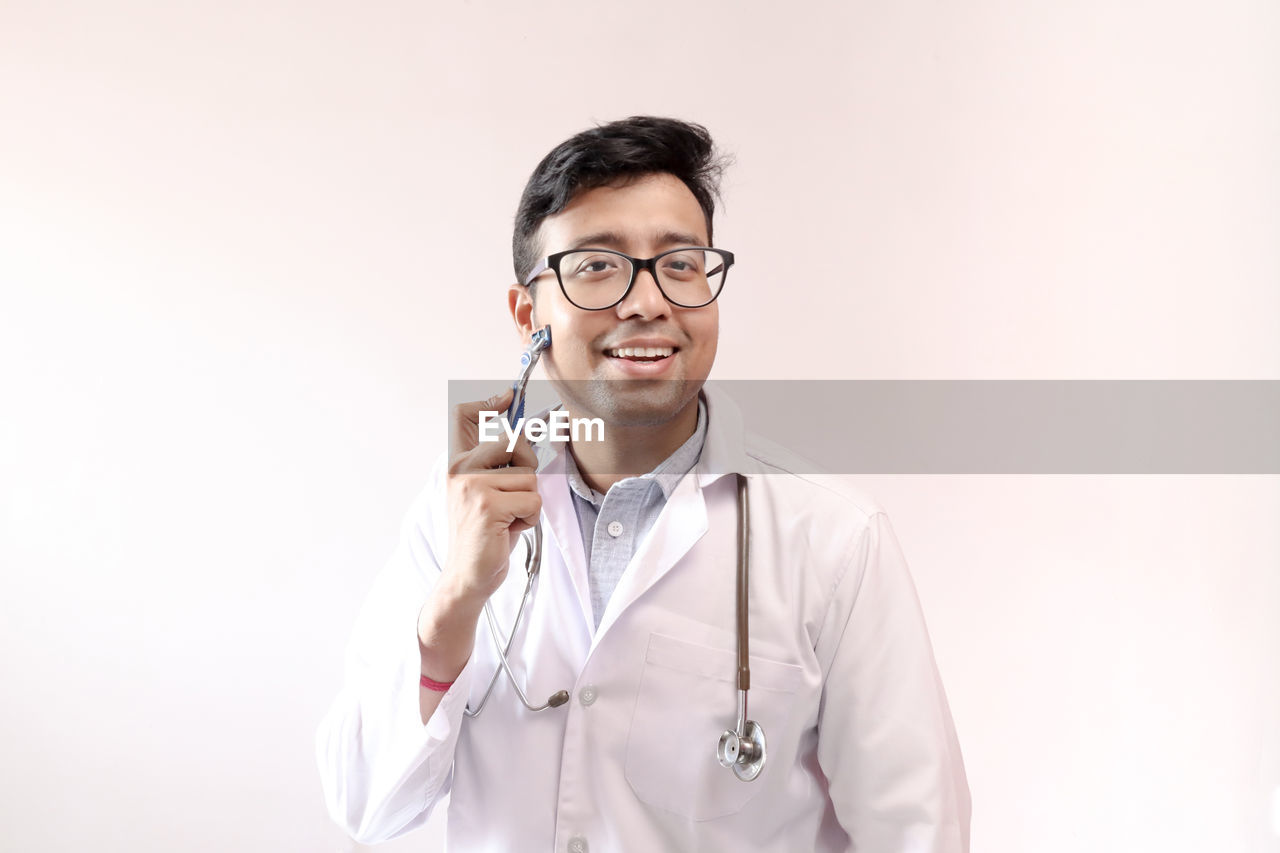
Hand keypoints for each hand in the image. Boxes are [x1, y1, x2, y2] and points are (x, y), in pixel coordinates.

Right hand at [441, 387, 541, 603]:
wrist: (468, 575)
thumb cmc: (484, 533)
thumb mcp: (486, 491)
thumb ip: (499, 464)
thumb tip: (526, 430)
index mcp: (457, 463)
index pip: (463, 416)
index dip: (488, 401)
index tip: (507, 396)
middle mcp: (460, 469)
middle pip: (513, 441)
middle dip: (527, 467)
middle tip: (513, 495)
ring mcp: (472, 486)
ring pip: (529, 476)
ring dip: (528, 501)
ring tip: (507, 518)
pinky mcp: (488, 506)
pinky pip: (532, 500)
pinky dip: (529, 518)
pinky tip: (508, 529)